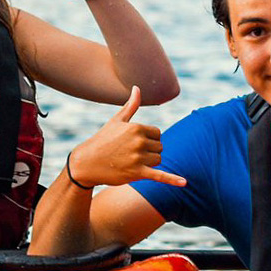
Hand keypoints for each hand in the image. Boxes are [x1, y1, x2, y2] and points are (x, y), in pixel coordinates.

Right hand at [64, 87, 185, 187]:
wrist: (86, 163)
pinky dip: (172, 180)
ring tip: (131, 162)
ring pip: (158, 160)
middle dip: (149, 151)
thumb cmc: (102, 140)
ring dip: (149, 163)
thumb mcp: (116, 121)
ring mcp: (138, 157)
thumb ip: (131, 105)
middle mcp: (138, 141)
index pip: (158, 134)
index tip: (133, 143)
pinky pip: (159, 176)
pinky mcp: (137, 172)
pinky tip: (184, 183)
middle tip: (130, 154)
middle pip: (159, 147)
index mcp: (136, 127)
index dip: (148, 139)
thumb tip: (137, 87)